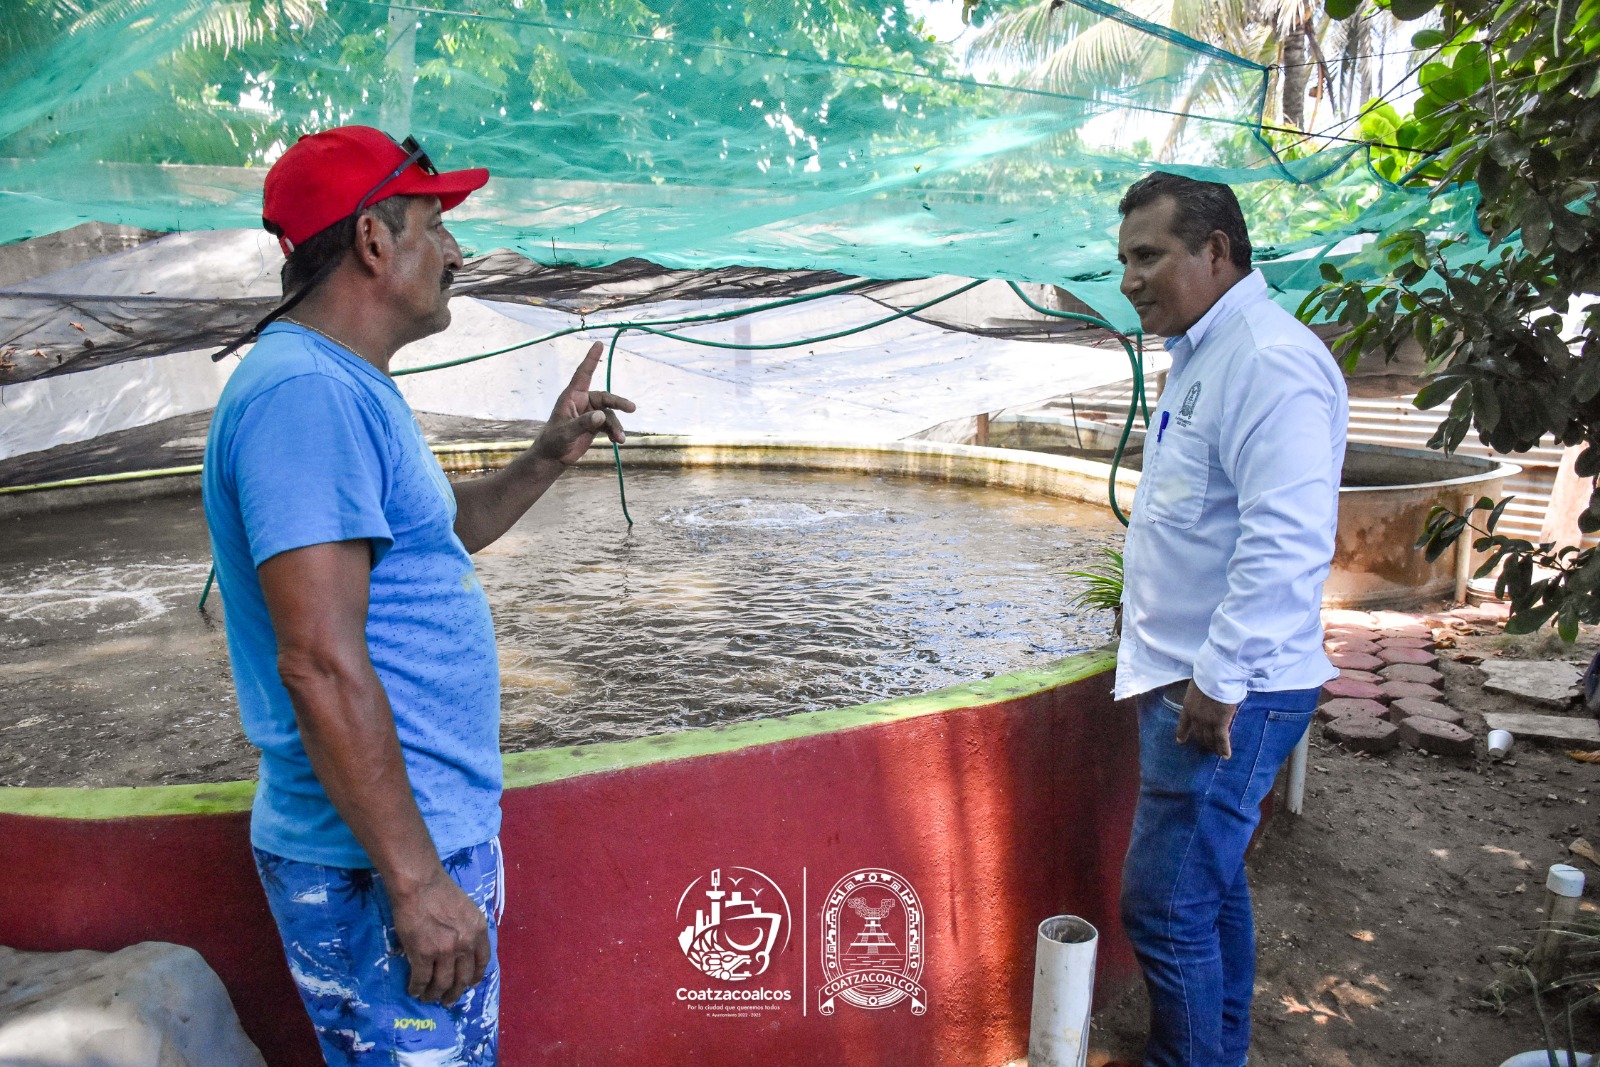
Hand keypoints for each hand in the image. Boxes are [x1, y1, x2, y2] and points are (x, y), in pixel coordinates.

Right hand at [389, 867, 489, 1004]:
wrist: (420, 884)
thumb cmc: (441, 892)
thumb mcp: (468, 910)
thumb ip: (470, 930)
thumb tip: (466, 951)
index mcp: (479, 932)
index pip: (482, 962)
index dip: (475, 977)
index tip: (470, 985)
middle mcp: (465, 944)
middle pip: (463, 979)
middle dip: (455, 993)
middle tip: (448, 1000)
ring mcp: (444, 951)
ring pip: (442, 984)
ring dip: (435, 995)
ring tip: (429, 998)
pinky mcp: (422, 954)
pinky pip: (421, 980)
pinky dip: (417, 988)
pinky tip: (414, 990)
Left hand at [533, 342, 636, 464]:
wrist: (553, 458)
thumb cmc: (554, 441)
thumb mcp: (566, 432)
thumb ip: (583, 423)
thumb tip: (601, 415)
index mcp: (572, 396)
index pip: (583, 374)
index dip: (591, 359)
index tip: (599, 343)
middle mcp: (582, 402)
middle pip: (605, 397)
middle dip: (618, 403)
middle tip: (631, 408)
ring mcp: (590, 414)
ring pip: (609, 414)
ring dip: (616, 426)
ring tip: (620, 439)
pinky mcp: (594, 425)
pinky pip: (609, 425)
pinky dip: (614, 432)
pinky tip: (617, 440)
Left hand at [1174, 682, 1237, 757]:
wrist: (1215, 678)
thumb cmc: (1207, 677)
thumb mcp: (1196, 687)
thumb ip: (1198, 695)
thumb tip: (1202, 696)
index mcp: (1188, 707)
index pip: (1183, 724)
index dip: (1182, 733)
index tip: (1180, 741)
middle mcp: (1196, 718)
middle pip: (1198, 734)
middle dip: (1202, 741)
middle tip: (1206, 747)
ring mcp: (1207, 721)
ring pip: (1209, 738)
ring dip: (1212, 746)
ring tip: (1216, 752)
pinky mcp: (1220, 723)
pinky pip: (1222, 739)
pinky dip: (1223, 748)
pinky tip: (1226, 755)